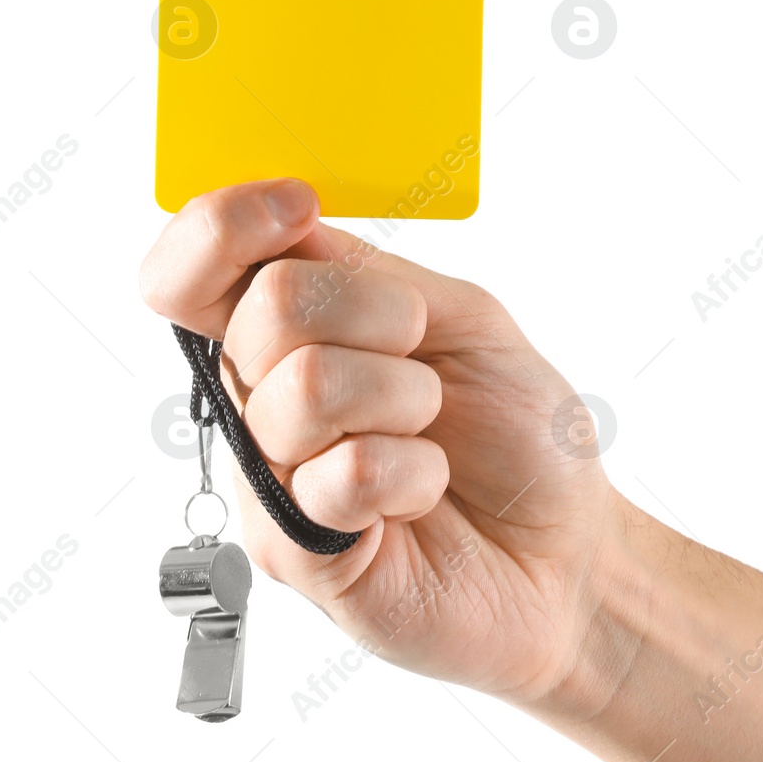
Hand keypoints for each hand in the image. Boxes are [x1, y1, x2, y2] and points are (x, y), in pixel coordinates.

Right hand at [140, 179, 617, 705]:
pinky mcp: (300, 555)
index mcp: (295, 338)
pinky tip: (424, 492)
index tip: (296, 206)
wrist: (569, 549)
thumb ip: (375, 274)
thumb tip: (290, 229)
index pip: (193, 271)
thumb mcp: (467, 320)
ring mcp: (276, 480)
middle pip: (265, 308)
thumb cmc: (520, 436)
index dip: (222, 223)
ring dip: (406, 397)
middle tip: (423, 359)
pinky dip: (415, 472)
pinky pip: (344, 475)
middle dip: (378, 314)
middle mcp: (267, 404)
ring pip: (304, 388)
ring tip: (430, 433)